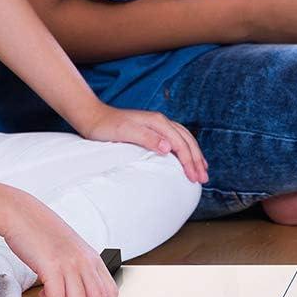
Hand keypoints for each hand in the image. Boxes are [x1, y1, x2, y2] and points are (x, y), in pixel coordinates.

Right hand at [1, 194, 119, 296]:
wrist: (24, 215)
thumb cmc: (45, 234)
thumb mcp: (73, 251)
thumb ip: (81, 269)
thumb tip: (84, 293)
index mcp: (93, 258)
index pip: (111, 292)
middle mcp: (85, 262)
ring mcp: (69, 264)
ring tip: (53, 295)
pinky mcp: (51, 267)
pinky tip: (43, 290)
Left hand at [71, 101, 207, 183]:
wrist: (93, 117)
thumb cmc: (106, 127)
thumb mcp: (125, 132)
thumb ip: (148, 138)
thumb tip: (169, 147)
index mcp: (158, 122)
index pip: (180, 144)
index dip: (189, 161)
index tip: (194, 177)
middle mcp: (161, 122)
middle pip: (187, 141)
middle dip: (197, 160)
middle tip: (203, 178)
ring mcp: (158, 124)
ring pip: (185, 139)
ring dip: (195, 154)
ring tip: (203, 169)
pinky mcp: (154, 129)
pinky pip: (178, 138)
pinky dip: (187, 148)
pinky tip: (187, 156)